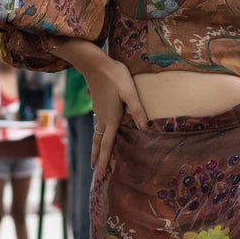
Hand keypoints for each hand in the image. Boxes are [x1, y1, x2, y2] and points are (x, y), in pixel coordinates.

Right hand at [87, 56, 146, 178]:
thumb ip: (137, 110)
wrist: (95, 64)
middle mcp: (103, 118)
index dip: (104, 160)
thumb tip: (145, 128)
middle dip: (96, 157)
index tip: (99, 174)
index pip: (107, 144)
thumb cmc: (115, 76)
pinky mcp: (98, 104)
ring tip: (96, 156)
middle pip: (98, 142)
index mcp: (111, 118)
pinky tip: (103, 132)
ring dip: (96, 146)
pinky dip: (99, 134)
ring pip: (97, 133)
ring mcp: (98, 111)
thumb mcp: (130, 92)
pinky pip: (99, 124)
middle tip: (94, 170)